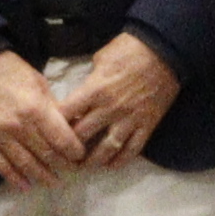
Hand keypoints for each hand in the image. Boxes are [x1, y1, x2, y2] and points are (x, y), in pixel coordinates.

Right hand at [0, 45, 86, 188]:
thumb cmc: (11, 72)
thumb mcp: (39, 83)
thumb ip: (54, 108)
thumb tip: (73, 126)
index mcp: (36, 109)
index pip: (62, 140)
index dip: (75, 152)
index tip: (80, 156)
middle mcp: (19, 127)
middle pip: (46, 155)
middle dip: (62, 165)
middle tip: (71, 170)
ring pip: (25, 164)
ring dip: (42, 176)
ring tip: (53, 182)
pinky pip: (1, 165)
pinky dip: (14, 178)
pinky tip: (25, 185)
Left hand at [53, 31, 177, 166]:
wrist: (165, 51)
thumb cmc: (130, 49)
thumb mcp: (101, 58)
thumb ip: (90, 79)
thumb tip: (83, 92)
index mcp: (94, 90)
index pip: (66, 113)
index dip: (54, 123)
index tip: (49, 128)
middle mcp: (109, 109)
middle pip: (82, 136)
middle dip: (69, 146)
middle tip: (62, 152)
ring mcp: (129, 119)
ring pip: (106, 149)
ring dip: (92, 161)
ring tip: (84, 166)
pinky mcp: (147, 125)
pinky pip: (132, 149)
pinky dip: (120, 160)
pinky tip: (111, 165)